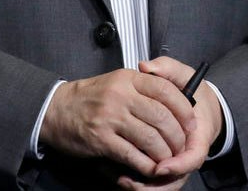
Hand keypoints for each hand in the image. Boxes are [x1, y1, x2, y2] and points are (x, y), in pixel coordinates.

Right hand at [39, 67, 197, 174]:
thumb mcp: (117, 81)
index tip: (191, 123)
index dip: (183, 109)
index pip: (166, 89)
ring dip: (163, 153)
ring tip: (167, 159)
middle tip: (181, 146)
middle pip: (162, 117)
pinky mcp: (102, 139)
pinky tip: (150, 168)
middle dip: (177, 136)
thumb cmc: (90, 97)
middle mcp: (121, 95)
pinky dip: (146, 165)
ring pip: (150, 138)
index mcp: (128, 78)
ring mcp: (111, 117)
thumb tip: (175, 99)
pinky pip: (133, 155)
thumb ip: (143, 86)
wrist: (56, 110)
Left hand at [116, 57, 223, 190]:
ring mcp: (177, 161)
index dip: (178, 165)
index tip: (159, 167)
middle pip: (176, 180)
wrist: (198, 108)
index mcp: (198, 134)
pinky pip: (154, 182)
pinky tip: (121, 178)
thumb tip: (147, 67)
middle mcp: (188, 152)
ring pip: (164, 185)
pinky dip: (139, 184)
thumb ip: (168, 70)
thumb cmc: (191, 92)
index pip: (193, 158)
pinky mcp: (165, 164)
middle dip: (154, 183)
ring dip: (144, 187)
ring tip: (121, 180)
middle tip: (129, 179)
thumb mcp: (184, 76)